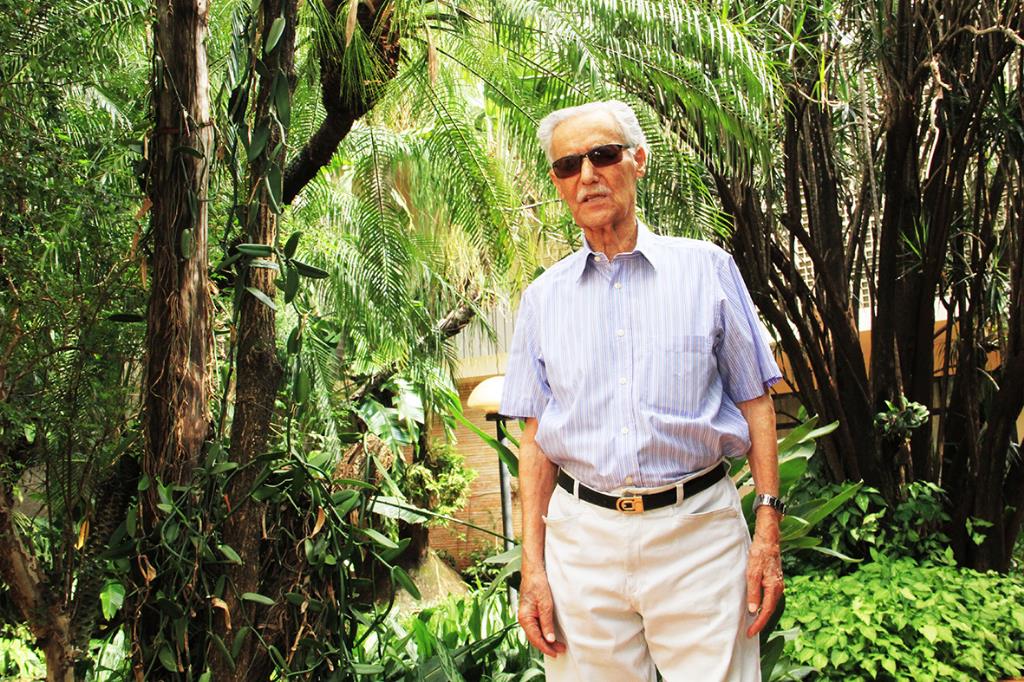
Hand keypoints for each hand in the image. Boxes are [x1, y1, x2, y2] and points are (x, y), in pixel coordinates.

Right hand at [518, 570, 566, 656]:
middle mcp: (524, 618)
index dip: (546, 648)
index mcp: (525, 618)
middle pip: (535, 638)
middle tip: (560, 650)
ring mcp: (527, 615)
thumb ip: (547, 623)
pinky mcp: (531, 612)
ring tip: (557, 645)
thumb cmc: (537, 584)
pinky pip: (536, 627)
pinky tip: (550, 635)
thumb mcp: (545, 604)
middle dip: (547, 646)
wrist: (533, 570)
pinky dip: (543, 633)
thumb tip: (549, 639)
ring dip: (546, 640)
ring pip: (535, 633)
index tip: (555, 653)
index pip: (535, 639)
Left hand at [745, 520, 782, 637]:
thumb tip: (753, 610)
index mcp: (773, 588)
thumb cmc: (760, 554)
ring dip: (762, 614)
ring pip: (770, 604)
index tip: (750, 633)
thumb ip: (753, 592)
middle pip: (770, 610)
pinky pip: (770, 597)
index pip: (766, 611)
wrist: (768, 540)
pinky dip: (764, 605)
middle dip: (760, 622)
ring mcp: (777, 584)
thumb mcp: (752, 573)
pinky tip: (757, 606)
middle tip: (750, 631)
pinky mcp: (774, 580)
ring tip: (752, 623)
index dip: (758, 623)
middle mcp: (778, 588)